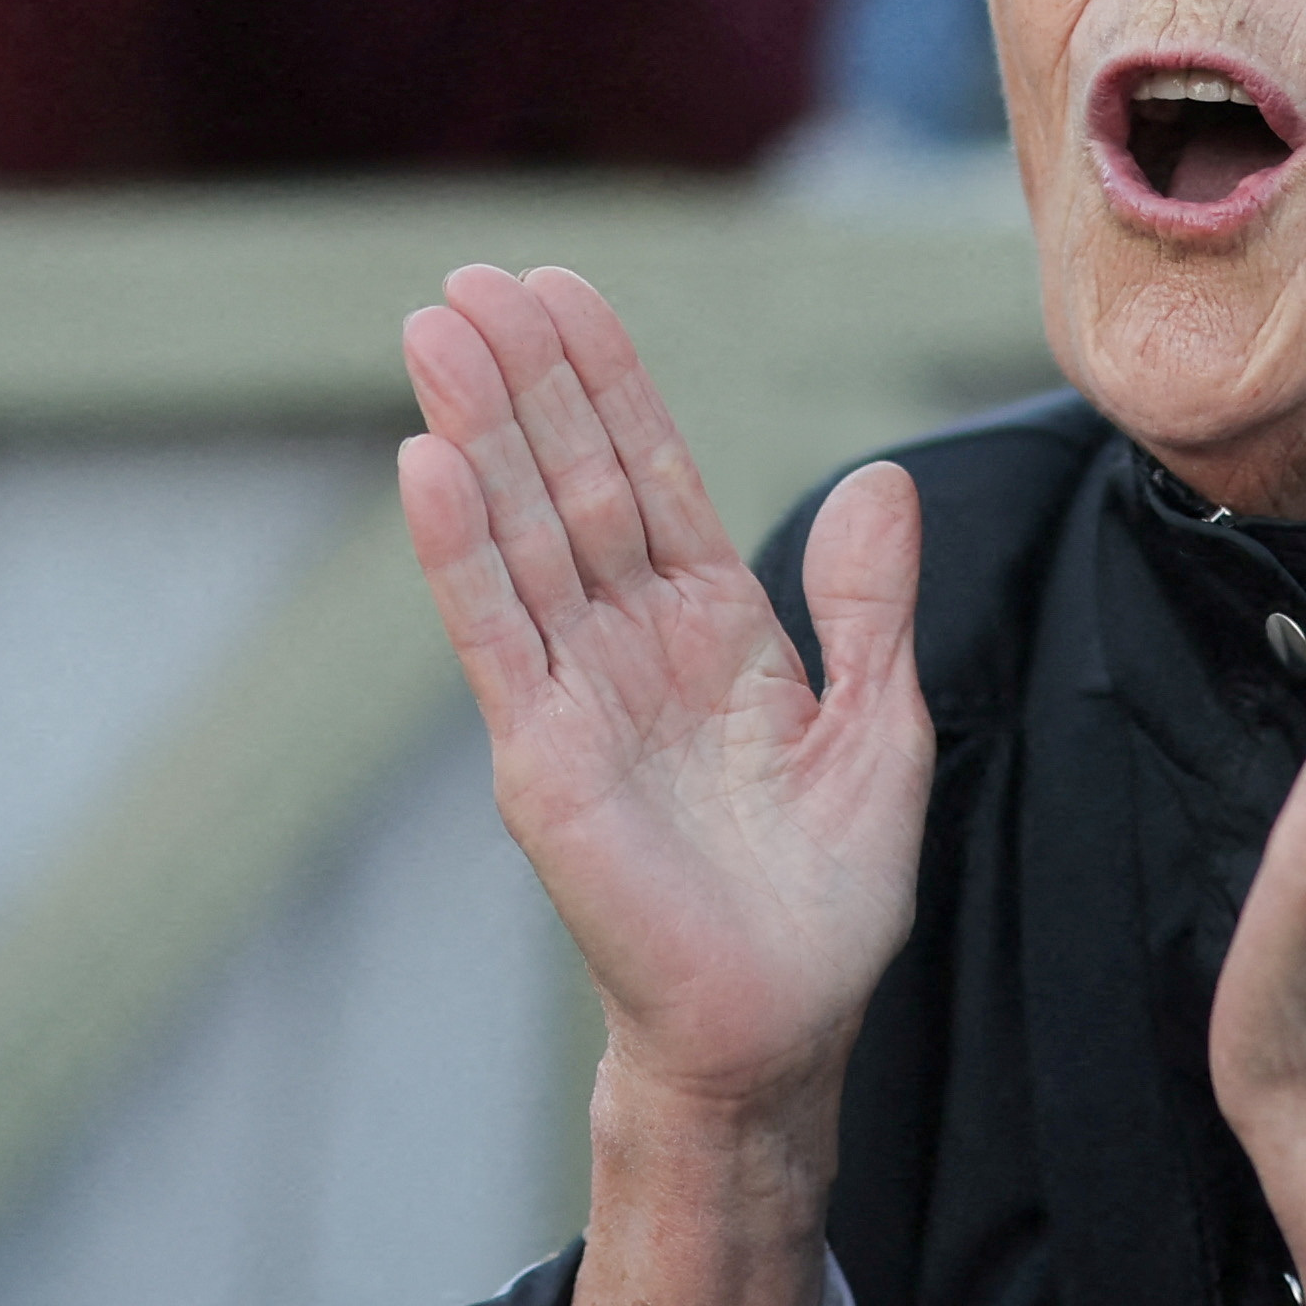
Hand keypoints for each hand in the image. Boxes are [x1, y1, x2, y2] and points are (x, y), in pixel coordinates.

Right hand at [404, 265, 936, 1139]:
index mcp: (709, 627)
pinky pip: (494, 632)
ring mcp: (574, 693)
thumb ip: (867, 608)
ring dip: (477, 429)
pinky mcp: (537, 757)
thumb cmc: (824, 904)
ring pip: (520, 533)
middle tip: (471, 276)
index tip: (565, 291)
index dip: (608, 382)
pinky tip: (425, 461)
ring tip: (438, 330)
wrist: (778, 1029)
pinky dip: (458, 547)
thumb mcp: (879, 732)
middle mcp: (628, 644)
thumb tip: (880, 481)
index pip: (650, 472)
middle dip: (526, 377)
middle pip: (568, 480)